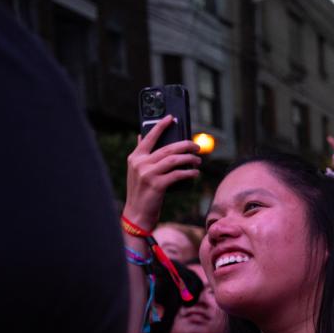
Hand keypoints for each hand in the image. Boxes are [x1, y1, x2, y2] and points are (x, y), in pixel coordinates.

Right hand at [123, 115, 200, 230]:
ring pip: (174, 160)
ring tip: (198, 161)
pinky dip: (189, 172)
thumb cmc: (141, 192)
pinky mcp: (157, 185)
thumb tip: (142, 136)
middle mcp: (140, 163)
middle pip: (168, 148)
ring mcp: (148, 174)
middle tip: (197, 146)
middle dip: (186, 145)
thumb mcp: (137, 172)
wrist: (136, 214)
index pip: (149, 137)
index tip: (172, 117)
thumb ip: (141, 155)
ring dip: (190, 159)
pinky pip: (178, 174)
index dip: (161, 126)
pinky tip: (195, 173)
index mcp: (135, 157)